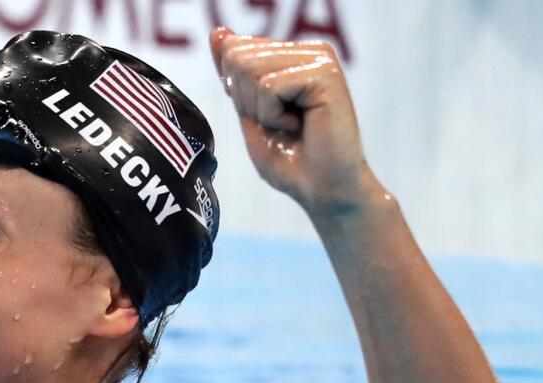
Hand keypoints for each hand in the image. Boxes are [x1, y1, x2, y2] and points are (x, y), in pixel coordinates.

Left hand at [209, 27, 377, 217]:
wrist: (322, 190)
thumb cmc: (289, 160)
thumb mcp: (249, 112)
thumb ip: (234, 72)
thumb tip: (218, 32)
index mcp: (292, 55)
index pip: (235, 50)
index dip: (236, 90)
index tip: (267, 115)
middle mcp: (309, 50)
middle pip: (238, 57)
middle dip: (245, 100)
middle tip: (279, 123)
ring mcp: (319, 58)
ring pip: (250, 69)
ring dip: (259, 110)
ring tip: (290, 125)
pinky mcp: (324, 73)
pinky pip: (268, 87)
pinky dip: (273, 116)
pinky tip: (300, 126)